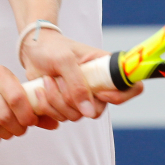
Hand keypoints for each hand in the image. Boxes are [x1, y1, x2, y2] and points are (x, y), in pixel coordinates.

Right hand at [0, 65, 55, 145]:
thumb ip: (30, 105)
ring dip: (4, 134)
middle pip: (4, 116)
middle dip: (16, 129)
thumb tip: (55, 124)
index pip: (18, 98)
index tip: (30, 122)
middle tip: (20, 130)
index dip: (27, 116)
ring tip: (8, 132)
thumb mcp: (7, 87)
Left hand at [20, 30, 142, 121]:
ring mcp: (82, 97)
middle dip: (72, 99)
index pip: (132, 87)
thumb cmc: (52, 48)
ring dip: (56, 101)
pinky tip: (41, 89)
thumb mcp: (64, 60)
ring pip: (75, 115)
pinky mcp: (66, 104)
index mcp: (106, 68)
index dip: (120, 96)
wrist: (33, 50)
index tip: (99, 93)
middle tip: (58, 80)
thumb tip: (89, 112)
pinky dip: (48, 106)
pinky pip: (61, 117)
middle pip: (97, 110)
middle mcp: (98, 85)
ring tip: (47, 80)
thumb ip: (77, 84)